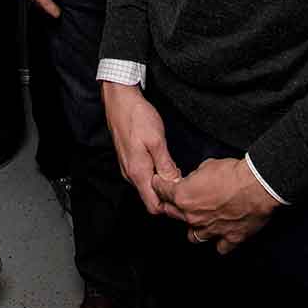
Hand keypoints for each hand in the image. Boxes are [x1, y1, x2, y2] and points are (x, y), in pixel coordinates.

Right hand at [100, 81, 182, 215]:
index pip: (154, 207)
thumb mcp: (156, 140)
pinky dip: (156, 176)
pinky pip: (144, 177)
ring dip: (163, 186)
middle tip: (188, 187)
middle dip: (169, 198)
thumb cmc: (137, 116)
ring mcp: (128, 168)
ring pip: (148, 188)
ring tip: (179, 175)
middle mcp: (131, 174)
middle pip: (151, 199)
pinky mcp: (129, 160)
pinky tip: (167, 166)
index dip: (170, 208)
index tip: (185, 200)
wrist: (119, 100)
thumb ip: (166, 166)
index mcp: (138, 173)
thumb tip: (175, 185)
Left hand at [168, 157, 279, 254]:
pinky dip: (219, 241)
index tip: (158, 184)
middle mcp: (193, 217)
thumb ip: (194, 177)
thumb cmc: (233, 173)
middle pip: (172, 214)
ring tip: (197, 221)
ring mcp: (211, 230)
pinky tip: (220, 235)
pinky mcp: (230, 238)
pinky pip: (220, 247)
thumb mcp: (206, 166)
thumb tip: (194, 181)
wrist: (257, 185)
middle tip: (176, 199)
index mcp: (183, 197)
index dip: (159, 185)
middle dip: (171, 205)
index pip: (162, 192)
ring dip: (193, 227)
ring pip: (193, 236)